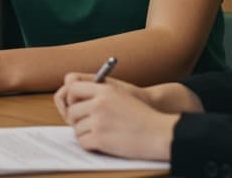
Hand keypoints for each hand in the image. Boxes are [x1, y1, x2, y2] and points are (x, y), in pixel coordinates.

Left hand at [58, 76, 176, 161]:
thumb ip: (98, 94)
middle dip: (77, 120)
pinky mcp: (100, 139)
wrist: (160, 134)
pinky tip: (100, 143)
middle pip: (72, 111)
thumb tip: (74, 102)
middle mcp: (99, 104)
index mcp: (104, 90)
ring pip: (76, 128)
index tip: (76, 106)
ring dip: (84, 133)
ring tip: (99, 134)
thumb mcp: (120, 95)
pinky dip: (89, 144)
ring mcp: (98, 121)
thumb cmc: (143, 116)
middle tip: (88, 125)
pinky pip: (82, 142)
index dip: (71, 99)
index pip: (72, 88)